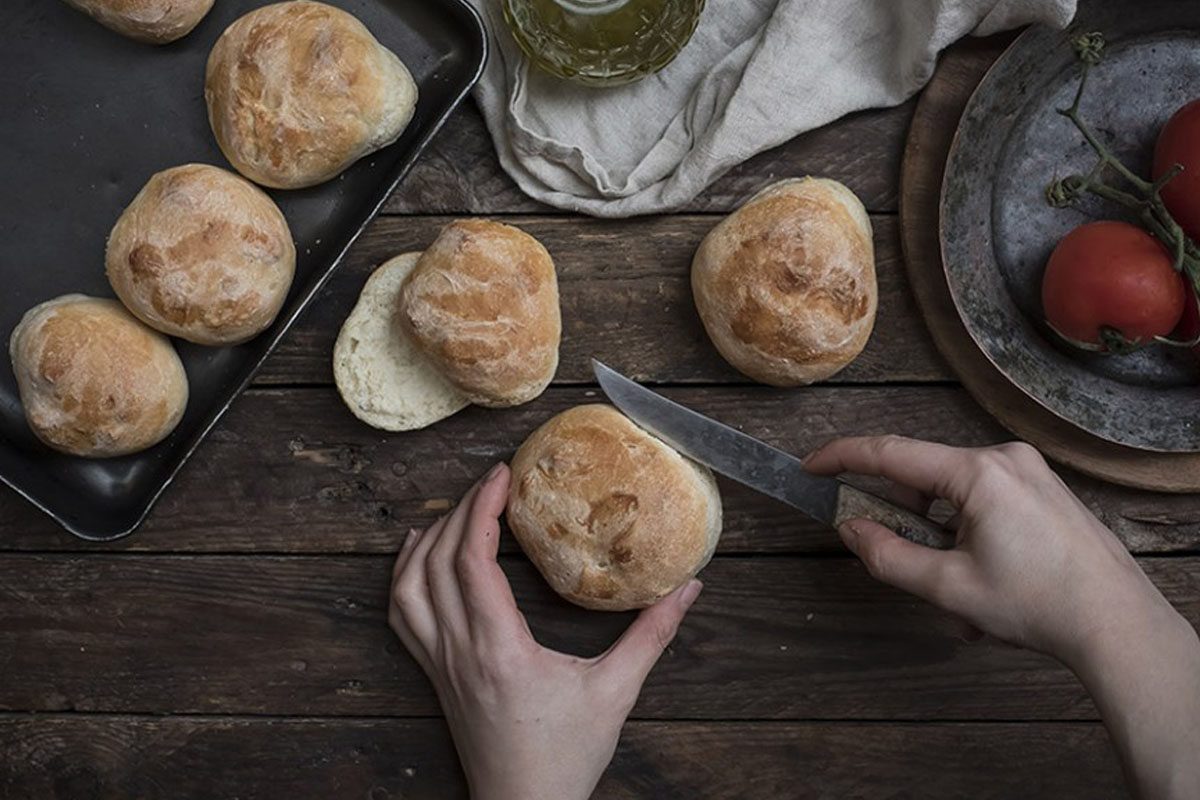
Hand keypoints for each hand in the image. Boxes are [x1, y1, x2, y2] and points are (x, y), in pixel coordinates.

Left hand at [388, 463, 702, 799]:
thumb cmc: (565, 758)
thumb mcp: (616, 692)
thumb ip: (652, 636)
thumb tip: (688, 589)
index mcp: (499, 648)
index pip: (472, 559)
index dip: (482, 509)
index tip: (503, 476)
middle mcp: (459, 651)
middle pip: (436, 561)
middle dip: (460, 510)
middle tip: (492, 481)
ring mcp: (439, 664)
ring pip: (408, 586)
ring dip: (427, 539)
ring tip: (457, 509)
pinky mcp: (434, 676)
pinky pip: (403, 616)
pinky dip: (404, 576)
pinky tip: (417, 554)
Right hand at [805, 436, 1199, 799]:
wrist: (1117, 623)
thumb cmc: (1040, 604)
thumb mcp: (949, 587)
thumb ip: (888, 556)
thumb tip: (851, 531)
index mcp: (979, 473)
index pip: (891, 454)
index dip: (843, 458)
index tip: (811, 466)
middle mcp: (1004, 459)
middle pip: (923, 479)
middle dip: (904, 522)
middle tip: (899, 565)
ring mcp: (1028, 473)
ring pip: (953, 496)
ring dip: (939, 540)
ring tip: (960, 597)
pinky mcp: (1041, 490)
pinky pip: (982, 502)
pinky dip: (965, 537)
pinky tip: (983, 584)